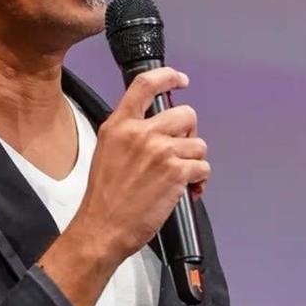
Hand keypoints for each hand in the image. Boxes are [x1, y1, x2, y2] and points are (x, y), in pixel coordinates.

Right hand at [70, 66, 209, 261]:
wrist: (102, 228)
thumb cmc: (104, 198)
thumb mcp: (106, 151)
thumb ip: (129, 133)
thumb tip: (156, 128)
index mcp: (119, 125)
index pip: (145, 84)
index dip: (168, 77)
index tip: (180, 80)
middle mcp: (140, 133)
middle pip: (185, 114)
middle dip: (189, 133)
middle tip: (180, 151)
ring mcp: (160, 151)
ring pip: (199, 144)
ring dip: (194, 161)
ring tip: (182, 177)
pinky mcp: (176, 172)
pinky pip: (203, 167)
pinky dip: (200, 181)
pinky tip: (187, 191)